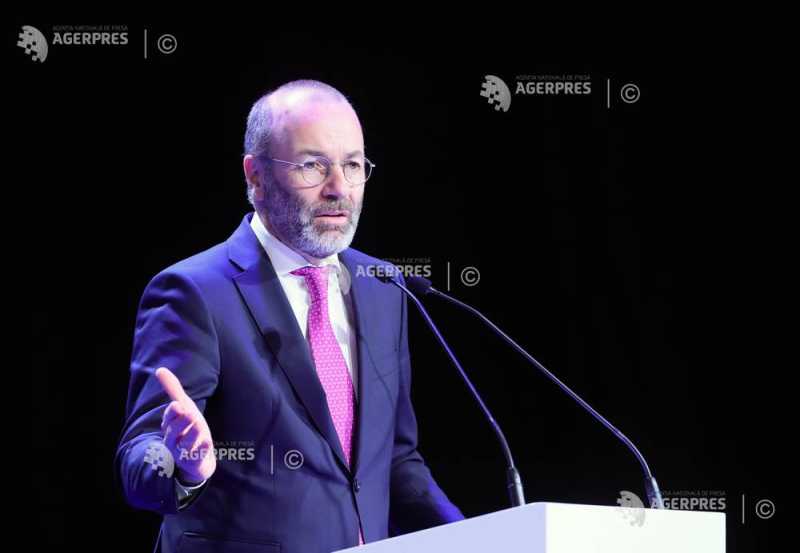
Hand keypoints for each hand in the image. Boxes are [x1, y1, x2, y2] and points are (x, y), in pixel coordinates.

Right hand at [156, 367, 215, 483]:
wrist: (197, 460)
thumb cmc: (188, 429)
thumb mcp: (184, 407)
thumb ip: (173, 390)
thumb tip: (159, 369)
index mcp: (170, 426)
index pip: (169, 419)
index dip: (173, 413)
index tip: (178, 405)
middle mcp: (173, 440)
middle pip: (174, 432)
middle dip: (181, 423)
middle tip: (190, 413)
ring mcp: (184, 453)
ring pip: (186, 444)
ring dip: (192, 435)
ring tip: (198, 425)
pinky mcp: (195, 462)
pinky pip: (198, 457)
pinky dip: (203, 450)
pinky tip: (208, 443)